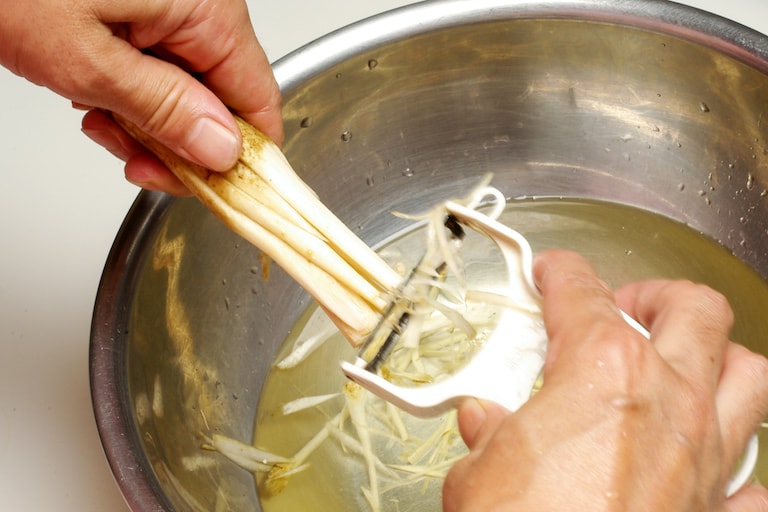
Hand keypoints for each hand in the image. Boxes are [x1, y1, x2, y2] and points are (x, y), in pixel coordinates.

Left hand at [0, 0, 281, 194]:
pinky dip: (131, 95)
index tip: (212, 191)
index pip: (259, 102)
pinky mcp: (148, 11)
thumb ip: (163, 109)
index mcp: (206, 9)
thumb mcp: (85, 59)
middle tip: (136, 163)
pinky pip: (161, 70)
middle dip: (180, 142)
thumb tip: (223, 150)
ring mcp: (174, 7)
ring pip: (189, 92)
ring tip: (101, 120)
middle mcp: (201, 5)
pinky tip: (96, 94)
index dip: (242, 157)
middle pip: (224, 101)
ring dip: (148, 123)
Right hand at [443, 249, 767, 510]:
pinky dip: (741, 471)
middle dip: (659, 296)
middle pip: (694, 310)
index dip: (561, 271)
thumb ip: (486, 436)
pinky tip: (710, 471)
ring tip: (685, 363)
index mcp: (601, 372)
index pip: (582, 292)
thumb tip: (483, 420)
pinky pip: (756, 483)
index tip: (551, 271)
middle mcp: (667, 401)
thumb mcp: (477, 475)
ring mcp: (705, 457)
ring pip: (750, 376)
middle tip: (625, 308)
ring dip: (722, 359)